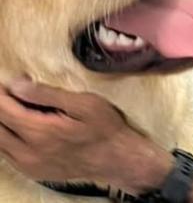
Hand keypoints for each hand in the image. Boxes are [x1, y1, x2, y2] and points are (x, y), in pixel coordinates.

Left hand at [0, 79, 170, 193]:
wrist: (118, 160)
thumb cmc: (106, 129)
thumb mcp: (84, 104)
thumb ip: (48, 94)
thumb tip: (17, 85)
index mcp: (40, 132)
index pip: (3, 109)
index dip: (2, 93)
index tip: (7, 83)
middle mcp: (28, 152)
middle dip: (1, 107)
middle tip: (9, 94)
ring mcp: (28, 165)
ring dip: (2, 123)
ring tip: (14, 108)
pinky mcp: (32, 172)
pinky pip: (6, 154)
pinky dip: (6, 138)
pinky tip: (20, 128)